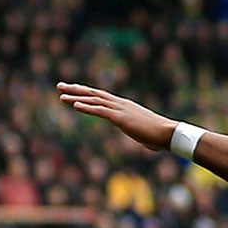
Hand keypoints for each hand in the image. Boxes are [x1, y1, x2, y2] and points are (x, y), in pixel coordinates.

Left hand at [56, 83, 175, 151]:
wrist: (168, 133)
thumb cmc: (158, 135)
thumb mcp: (143, 132)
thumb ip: (139, 133)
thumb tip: (144, 141)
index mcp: (124, 106)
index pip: (101, 96)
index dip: (85, 92)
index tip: (72, 90)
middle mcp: (120, 104)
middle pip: (94, 93)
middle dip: (75, 89)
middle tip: (59, 86)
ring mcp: (120, 109)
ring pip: (94, 100)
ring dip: (76, 97)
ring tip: (61, 95)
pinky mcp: (121, 118)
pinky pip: (100, 111)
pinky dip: (87, 107)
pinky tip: (75, 105)